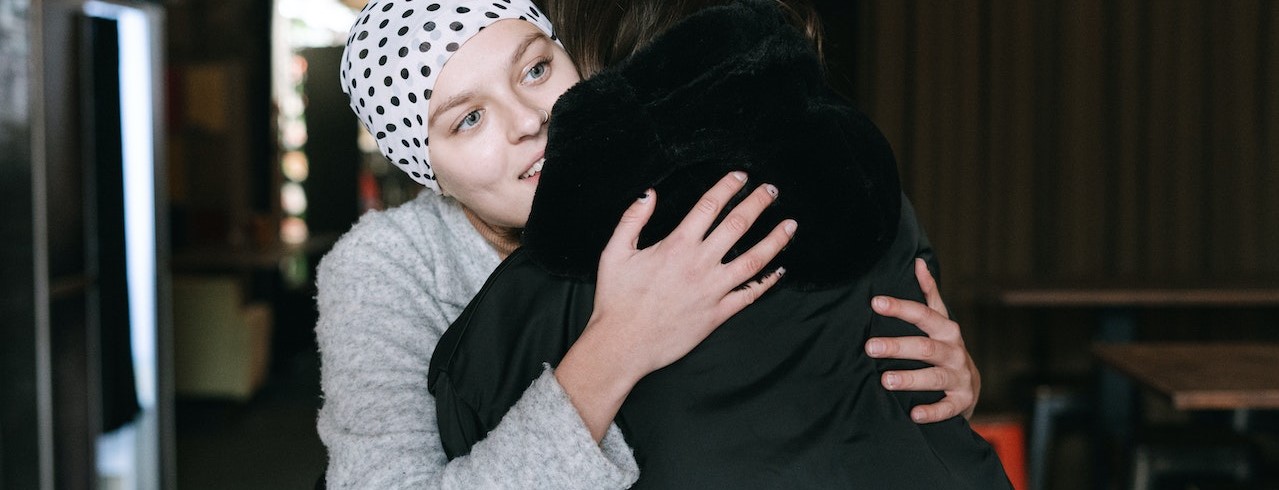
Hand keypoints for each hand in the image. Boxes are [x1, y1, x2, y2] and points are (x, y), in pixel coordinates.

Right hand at [556, 171, 796, 439]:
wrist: (623, 345)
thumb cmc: (616, 301)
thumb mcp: (614, 253)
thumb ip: (632, 219)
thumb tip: (650, 194)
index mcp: (676, 246)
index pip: (709, 206)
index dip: (727, 187)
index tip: (741, 176)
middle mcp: (699, 265)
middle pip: (737, 225)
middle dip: (758, 203)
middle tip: (772, 190)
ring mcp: (712, 290)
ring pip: (753, 259)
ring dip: (775, 240)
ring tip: (790, 224)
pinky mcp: (718, 314)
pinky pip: (750, 295)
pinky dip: (767, 282)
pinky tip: (779, 270)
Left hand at [865, 258, 980, 422]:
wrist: (969, 389)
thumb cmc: (945, 349)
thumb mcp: (939, 321)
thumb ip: (929, 294)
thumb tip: (918, 261)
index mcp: (946, 329)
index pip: (923, 314)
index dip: (901, 308)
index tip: (875, 302)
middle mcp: (954, 351)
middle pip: (926, 346)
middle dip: (898, 346)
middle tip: (870, 347)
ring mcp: (960, 377)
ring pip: (935, 376)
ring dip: (911, 378)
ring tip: (885, 380)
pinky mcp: (962, 401)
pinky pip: (948, 407)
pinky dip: (932, 411)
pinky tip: (914, 414)